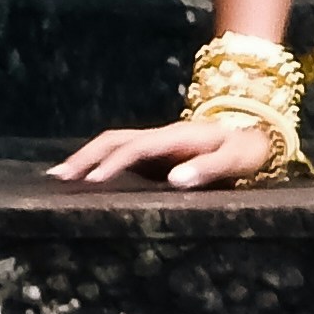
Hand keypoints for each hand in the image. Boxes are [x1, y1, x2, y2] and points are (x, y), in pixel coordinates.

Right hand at [45, 112, 279, 190]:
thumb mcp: (236, 159)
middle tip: (58, 178)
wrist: (255, 133)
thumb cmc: (246, 150)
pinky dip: (99, 162)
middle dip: (86, 156)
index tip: (91, 181)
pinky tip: (83, 178)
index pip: (137, 148)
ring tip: (59, 177)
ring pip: (113, 143)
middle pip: (114, 139)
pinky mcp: (156, 153)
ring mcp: (157, 143)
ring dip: (87, 157)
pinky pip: (121, 153)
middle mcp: (161, 136)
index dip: (113, 163)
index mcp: (176, 136)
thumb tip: (175, 180)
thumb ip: (209, 169)